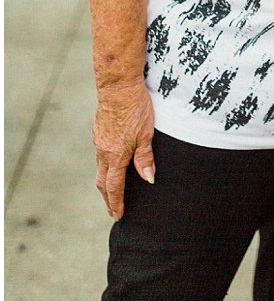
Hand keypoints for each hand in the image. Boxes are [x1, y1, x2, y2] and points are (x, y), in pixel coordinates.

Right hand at [93, 80, 155, 219]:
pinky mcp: (98, 130)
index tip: (118, 215)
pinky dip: (104, 164)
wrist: (117, 85)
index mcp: (115, 155)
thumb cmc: (135, 107)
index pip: (114, 186)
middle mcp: (103, 150)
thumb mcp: (146, 133)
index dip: (116, 202)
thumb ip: (145, 158)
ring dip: (105, 182)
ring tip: (112, 191)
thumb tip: (149, 179)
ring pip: (99, 167)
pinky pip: (100, 153)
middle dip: (107, 198)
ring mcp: (98, 140)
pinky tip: (111, 162)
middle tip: (113, 210)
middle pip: (102, 181)